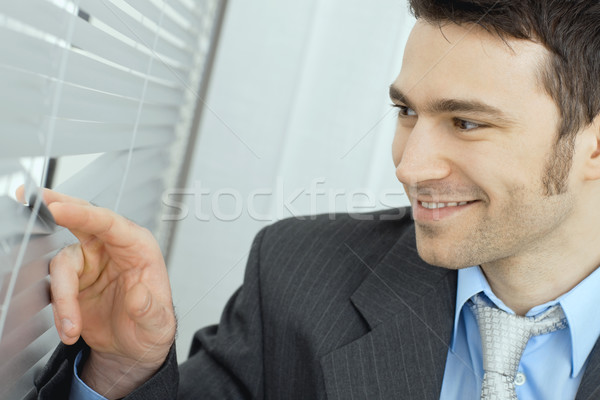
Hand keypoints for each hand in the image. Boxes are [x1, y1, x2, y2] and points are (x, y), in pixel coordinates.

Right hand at [18, 187, 175, 398]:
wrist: (133, 349)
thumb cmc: (152, 327)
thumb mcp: (159, 325)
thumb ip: (150, 311)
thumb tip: (139, 296)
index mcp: (138, 248)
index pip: (110, 223)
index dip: (83, 214)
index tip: (58, 208)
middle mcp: (112, 249)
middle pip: (82, 220)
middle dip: (59, 206)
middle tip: (34, 198)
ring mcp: (90, 263)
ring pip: (62, 265)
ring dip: (63, 299)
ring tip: (72, 327)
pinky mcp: (73, 281)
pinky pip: (56, 289)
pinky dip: (59, 311)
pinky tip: (69, 330)